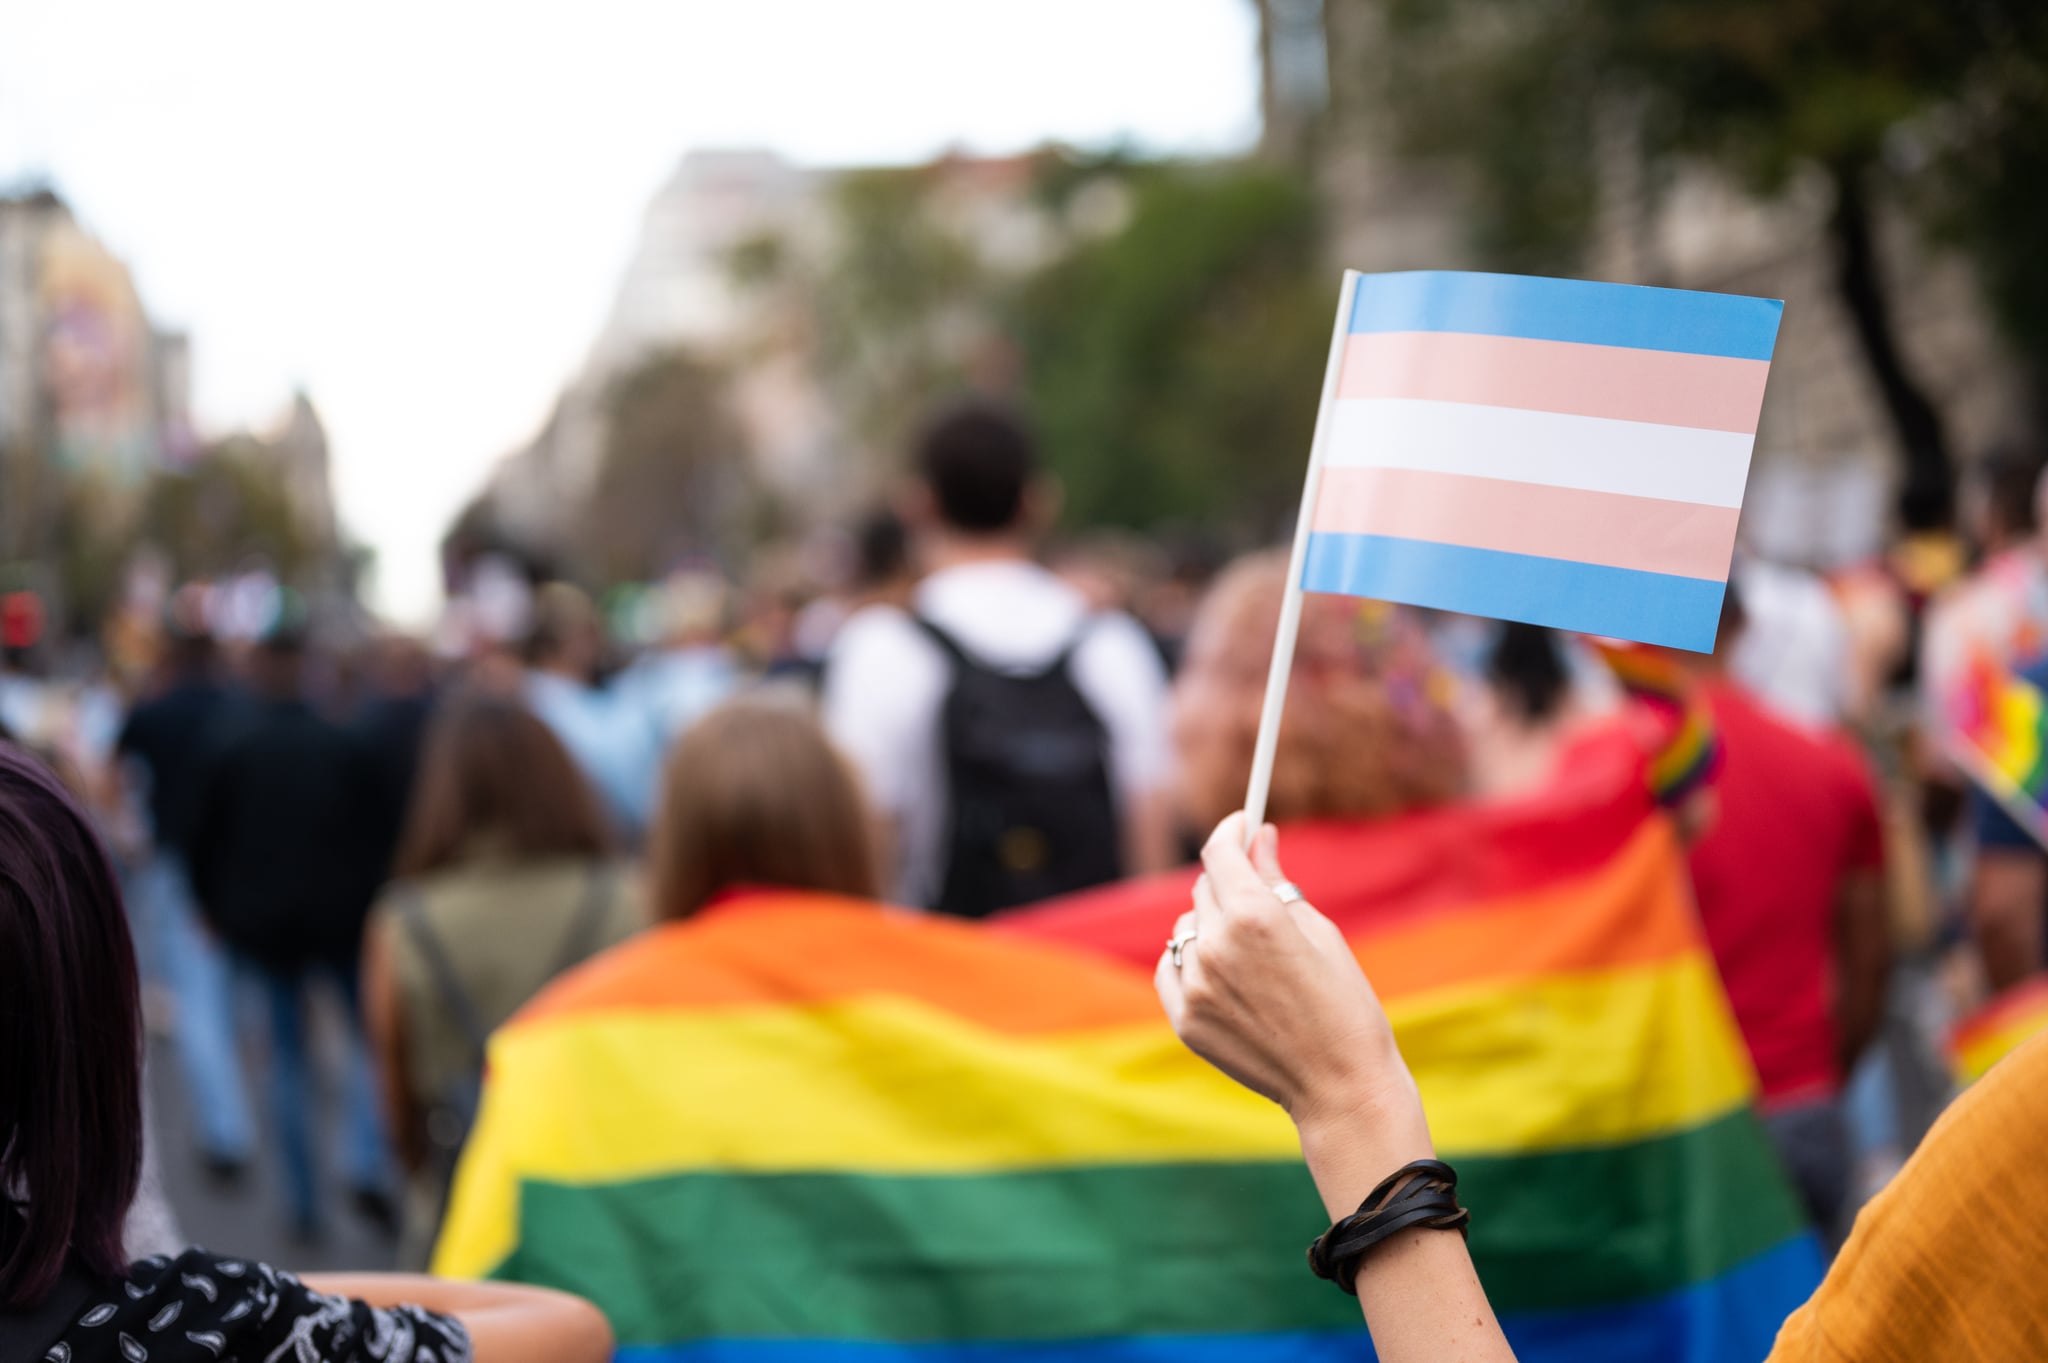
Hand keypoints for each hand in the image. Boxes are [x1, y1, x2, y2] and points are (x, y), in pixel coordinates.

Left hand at [1155, 813, 1423, 1134]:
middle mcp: (1215, 945)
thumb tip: (1259, 836)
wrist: (1340, 1085)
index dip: (1230, 831)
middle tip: (1260, 900)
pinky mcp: (1184, 1018)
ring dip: (1210, 926)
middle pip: (1204, 888)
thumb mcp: (1318, 931)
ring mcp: (1194, 984)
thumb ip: (1277, 881)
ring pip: (1187, 928)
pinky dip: (1191, 961)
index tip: (1241, 824)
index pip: (1220, 852)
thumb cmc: (1344, 1004)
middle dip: (1229, 883)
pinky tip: (1225, 976)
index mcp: (1254, 916)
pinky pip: (1171, 967)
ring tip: (1251, 955)